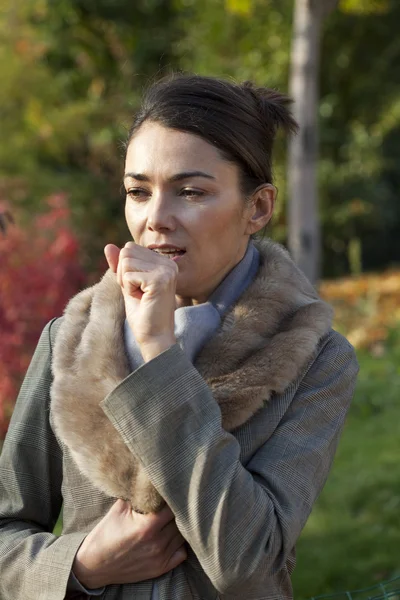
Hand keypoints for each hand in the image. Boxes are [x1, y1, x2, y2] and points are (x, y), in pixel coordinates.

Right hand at [72, 499, 186, 588]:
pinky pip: (181, 553)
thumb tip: (150, 479)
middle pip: (180, 520)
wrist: (94, 565)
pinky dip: (179, 544)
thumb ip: (137, 494)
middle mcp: (157, 542)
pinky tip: (170, 536)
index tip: (170, 492)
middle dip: (176, 511)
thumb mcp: (119, 508)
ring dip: (178, 526)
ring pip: (182, 535)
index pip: (172, 505)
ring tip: (169, 519)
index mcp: (147, 525)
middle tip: (171, 504)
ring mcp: (160, 557)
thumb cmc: (106, 533)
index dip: (172, 497)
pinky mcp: (160, 568)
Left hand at [104, 242, 176, 359]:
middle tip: (137, 293)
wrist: (154, 337)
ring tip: (140, 296)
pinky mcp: (160, 279)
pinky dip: (129, 289)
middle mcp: (168, 263)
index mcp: (164, 262)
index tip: (137, 288)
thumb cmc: (142, 313)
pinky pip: (128, 275)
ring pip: (126, 262)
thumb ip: (119, 264)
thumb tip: (108, 245)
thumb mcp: (127, 284)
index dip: (124, 269)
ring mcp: (166, 270)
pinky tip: (142, 299)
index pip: (129, 248)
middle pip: (127, 252)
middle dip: (124, 274)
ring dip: (126, 282)